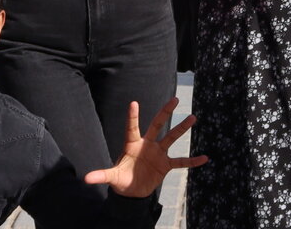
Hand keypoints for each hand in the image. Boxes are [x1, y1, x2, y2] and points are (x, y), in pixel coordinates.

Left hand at [83, 99, 206, 196]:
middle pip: (157, 125)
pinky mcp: (166, 165)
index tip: (133, 102)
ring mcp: (158, 154)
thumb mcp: (111, 177)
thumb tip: (86, 179)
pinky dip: (192, 161)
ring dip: (182, 128)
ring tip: (193, 117)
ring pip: (172, 138)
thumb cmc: (121, 180)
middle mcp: (147, 145)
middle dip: (165, 112)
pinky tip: (204, 158)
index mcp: (132, 145)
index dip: (132, 116)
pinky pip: (181, 162)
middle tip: (175, 99)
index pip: (132, 127)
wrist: (133, 192)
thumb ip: (101, 175)